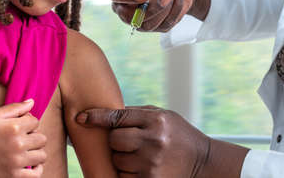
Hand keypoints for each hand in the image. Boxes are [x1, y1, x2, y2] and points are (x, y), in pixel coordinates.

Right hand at [0, 100, 46, 177]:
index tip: (18, 126)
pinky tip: (31, 164)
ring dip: (36, 152)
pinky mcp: (13, 177)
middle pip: (41, 138)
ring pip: (42, 155)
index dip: (28, 123)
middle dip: (33, 136)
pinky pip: (36, 174)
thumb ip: (14, 108)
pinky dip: (37, 169)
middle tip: (21, 139)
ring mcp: (16, 162)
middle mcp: (17, 144)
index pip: (36, 122)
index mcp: (13, 127)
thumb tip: (32, 102)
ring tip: (24, 151)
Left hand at [76, 105, 210, 177]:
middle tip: (129, 141)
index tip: (81, 117)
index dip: (96, 117)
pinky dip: (127, 172)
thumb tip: (103, 113)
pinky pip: (124, 176)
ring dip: (122, 158)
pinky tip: (141, 166)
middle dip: (116, 141)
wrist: (202, 161)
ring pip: (117, 160)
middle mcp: (154, 141)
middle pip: (114, 140)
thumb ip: (136, 114)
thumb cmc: (178, 134)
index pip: (118, 116)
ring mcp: (151, 163)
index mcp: (156, 120)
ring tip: (140, 155)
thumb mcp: (162, 115)